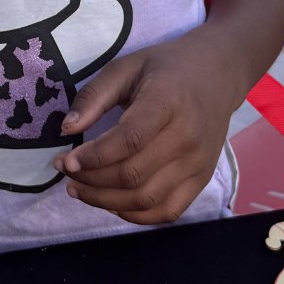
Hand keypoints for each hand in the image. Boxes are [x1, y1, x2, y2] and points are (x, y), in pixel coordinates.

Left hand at [53, 29, 240, 225]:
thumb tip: (67, 129)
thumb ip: (94, 96)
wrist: (218, 74)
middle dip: (91, 180)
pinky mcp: (202, 179)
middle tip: (66, 173)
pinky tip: (113, 203)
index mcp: (166, 102)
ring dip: (106, 202)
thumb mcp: (126, 67)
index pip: (128, 141)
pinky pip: (168, 211)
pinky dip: (136, 215)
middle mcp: (186, 136)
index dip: (93, 157)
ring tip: (80, 190)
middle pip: (133, 174)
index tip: (65, 160)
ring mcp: (198, 162)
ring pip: (147, 198)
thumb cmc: (167, 68)